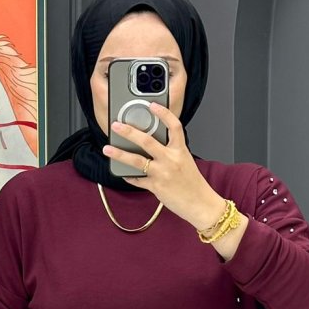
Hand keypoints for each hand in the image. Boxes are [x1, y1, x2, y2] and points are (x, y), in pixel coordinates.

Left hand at [102, 102, 224, 230]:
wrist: (200, 204)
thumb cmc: (193, 183)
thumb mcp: (185, 161)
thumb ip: (171, 151)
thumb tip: (152, 145)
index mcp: (180, 150)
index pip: (174, 126)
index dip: (163, 113)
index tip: (152, 105)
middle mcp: (171, 159)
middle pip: (147, 141)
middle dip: (129, 131)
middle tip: (116, 125)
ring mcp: (162, 173)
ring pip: (136, 160)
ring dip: (119, 154)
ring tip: (107, 148)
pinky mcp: (156, 187)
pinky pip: (137, 179)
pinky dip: (128, 175)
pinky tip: (122, 172)